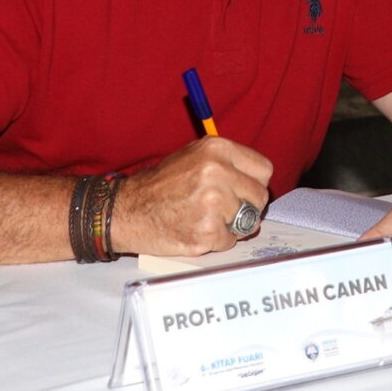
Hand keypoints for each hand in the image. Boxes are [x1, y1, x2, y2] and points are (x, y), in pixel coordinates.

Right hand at [110, 137, 273, 256]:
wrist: (127, 210)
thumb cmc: (160, 185)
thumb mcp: (194, 155)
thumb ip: (227, 163)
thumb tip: (256, 179)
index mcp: (217, 149)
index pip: (264, 169)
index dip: (254, 183)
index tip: (243, 190)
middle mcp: (217, 173)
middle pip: (260, 197)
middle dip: (248, 207)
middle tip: (227, 210)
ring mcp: (212, 203)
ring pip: (249, 221)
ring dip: (233, 225)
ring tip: (208, 219)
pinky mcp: (206, 232)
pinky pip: (230, 241)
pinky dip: (217, 241)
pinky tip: (197, 230)